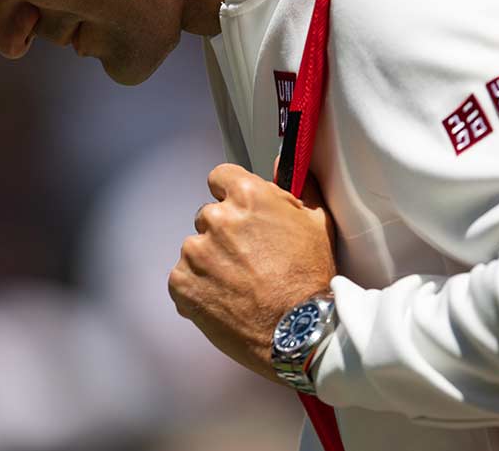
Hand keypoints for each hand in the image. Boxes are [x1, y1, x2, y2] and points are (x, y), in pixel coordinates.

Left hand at [168, 162, 336, 383]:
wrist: (300, 332)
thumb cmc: (311, 279)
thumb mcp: (316, 223)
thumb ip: (296, 188)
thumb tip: (277, 165)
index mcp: (247, 196)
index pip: (220, 177)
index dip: (229, 194)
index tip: (237, 210)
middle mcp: (217, 218)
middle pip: (208, 216)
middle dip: (224, 234)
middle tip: (249, 259)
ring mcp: (196, 252)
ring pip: (196, 248)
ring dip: (211, 262)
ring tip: (240, 285)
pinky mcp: (182, 283)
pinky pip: (182, 278)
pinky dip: (198, 288)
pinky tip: (225, 300)